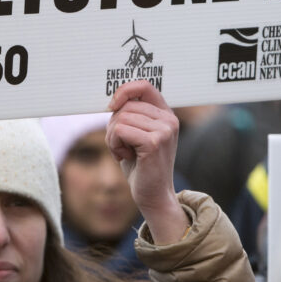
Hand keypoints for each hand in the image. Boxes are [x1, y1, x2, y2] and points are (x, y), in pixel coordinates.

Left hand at [107, 80, 188, 244]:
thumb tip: (112, 99)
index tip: (111, 105)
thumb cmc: (141, 166)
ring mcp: (164, 130)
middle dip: (113, 125)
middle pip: (126, 105)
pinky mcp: (154, 142)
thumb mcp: (136, 135)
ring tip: (123, 152)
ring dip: (112, 137)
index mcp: (166, 114)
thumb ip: (130, 115)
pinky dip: (114, 144)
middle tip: (119, 145)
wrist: (153, 195)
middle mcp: (169, 119)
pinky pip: (120, 131)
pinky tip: (124, 156)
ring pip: (120, 118)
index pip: (144, 86)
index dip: (124, 91)